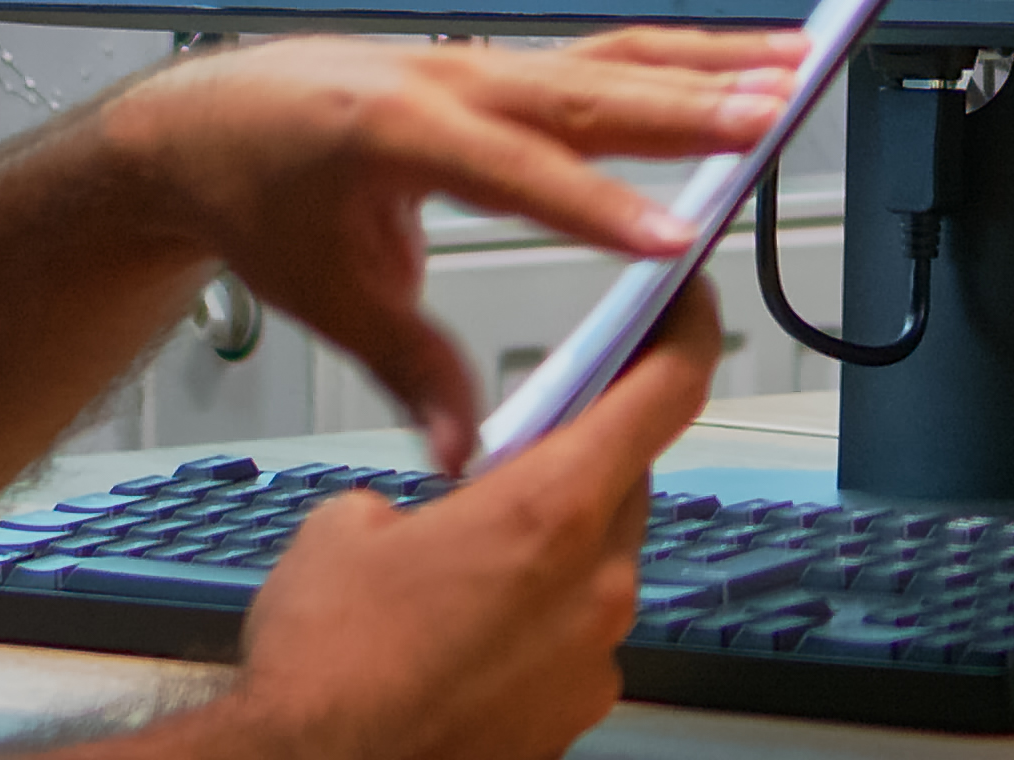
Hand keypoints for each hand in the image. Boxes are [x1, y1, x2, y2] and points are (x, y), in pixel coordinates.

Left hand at [96, 30, 805, 466]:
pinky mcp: (505, 68)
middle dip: (687, 108)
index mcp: (394, 130)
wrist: (212, 123)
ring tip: (796, 67)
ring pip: (612, 59)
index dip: (598, 208)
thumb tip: (465, 445)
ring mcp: (482, 65)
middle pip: (587, 93)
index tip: (672, 238)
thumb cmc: (259, 193)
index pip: (514, 172)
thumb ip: (407, 365)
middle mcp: (450, 81)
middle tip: (775, 118)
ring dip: (708, 64)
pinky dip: (680, 59)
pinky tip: (742, 63)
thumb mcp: (324, 292)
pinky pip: (605, 57)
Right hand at [208, 284, 722, 759]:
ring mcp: (594, 656)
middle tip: (524, 455)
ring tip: (470, 566)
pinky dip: (541, 622)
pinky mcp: (576, 711)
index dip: (685, 329)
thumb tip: (422, 510)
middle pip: (627, 481)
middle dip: (580, 460)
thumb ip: (419, 489)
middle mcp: (597, 583)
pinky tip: (470, 633)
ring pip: (601, 565)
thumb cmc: (328, 670)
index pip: (668, 389)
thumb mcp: (347, 526)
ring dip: (555, 550)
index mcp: (553, 510)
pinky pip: (578, 638)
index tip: (684, 301)